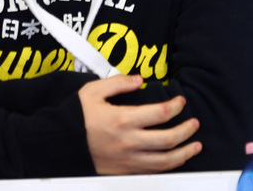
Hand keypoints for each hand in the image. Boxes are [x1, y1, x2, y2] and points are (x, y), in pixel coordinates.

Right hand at [78, 75, 200, 174]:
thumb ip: (119, 82)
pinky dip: (166, 168)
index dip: (176, 106)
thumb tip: (140, 79)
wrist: (56, 145)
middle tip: (195, 123)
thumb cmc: (74, 117)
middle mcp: (127, 143)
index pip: (161, 113)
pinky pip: (149, 173)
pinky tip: (175, 161)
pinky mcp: (121, 172)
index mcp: (122, 120)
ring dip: (184, 154)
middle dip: (187, 130)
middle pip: (168, 140)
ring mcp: (125, 161)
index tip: (180, 102)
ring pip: (163, 162)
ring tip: (195, 146)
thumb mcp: (93, 92)